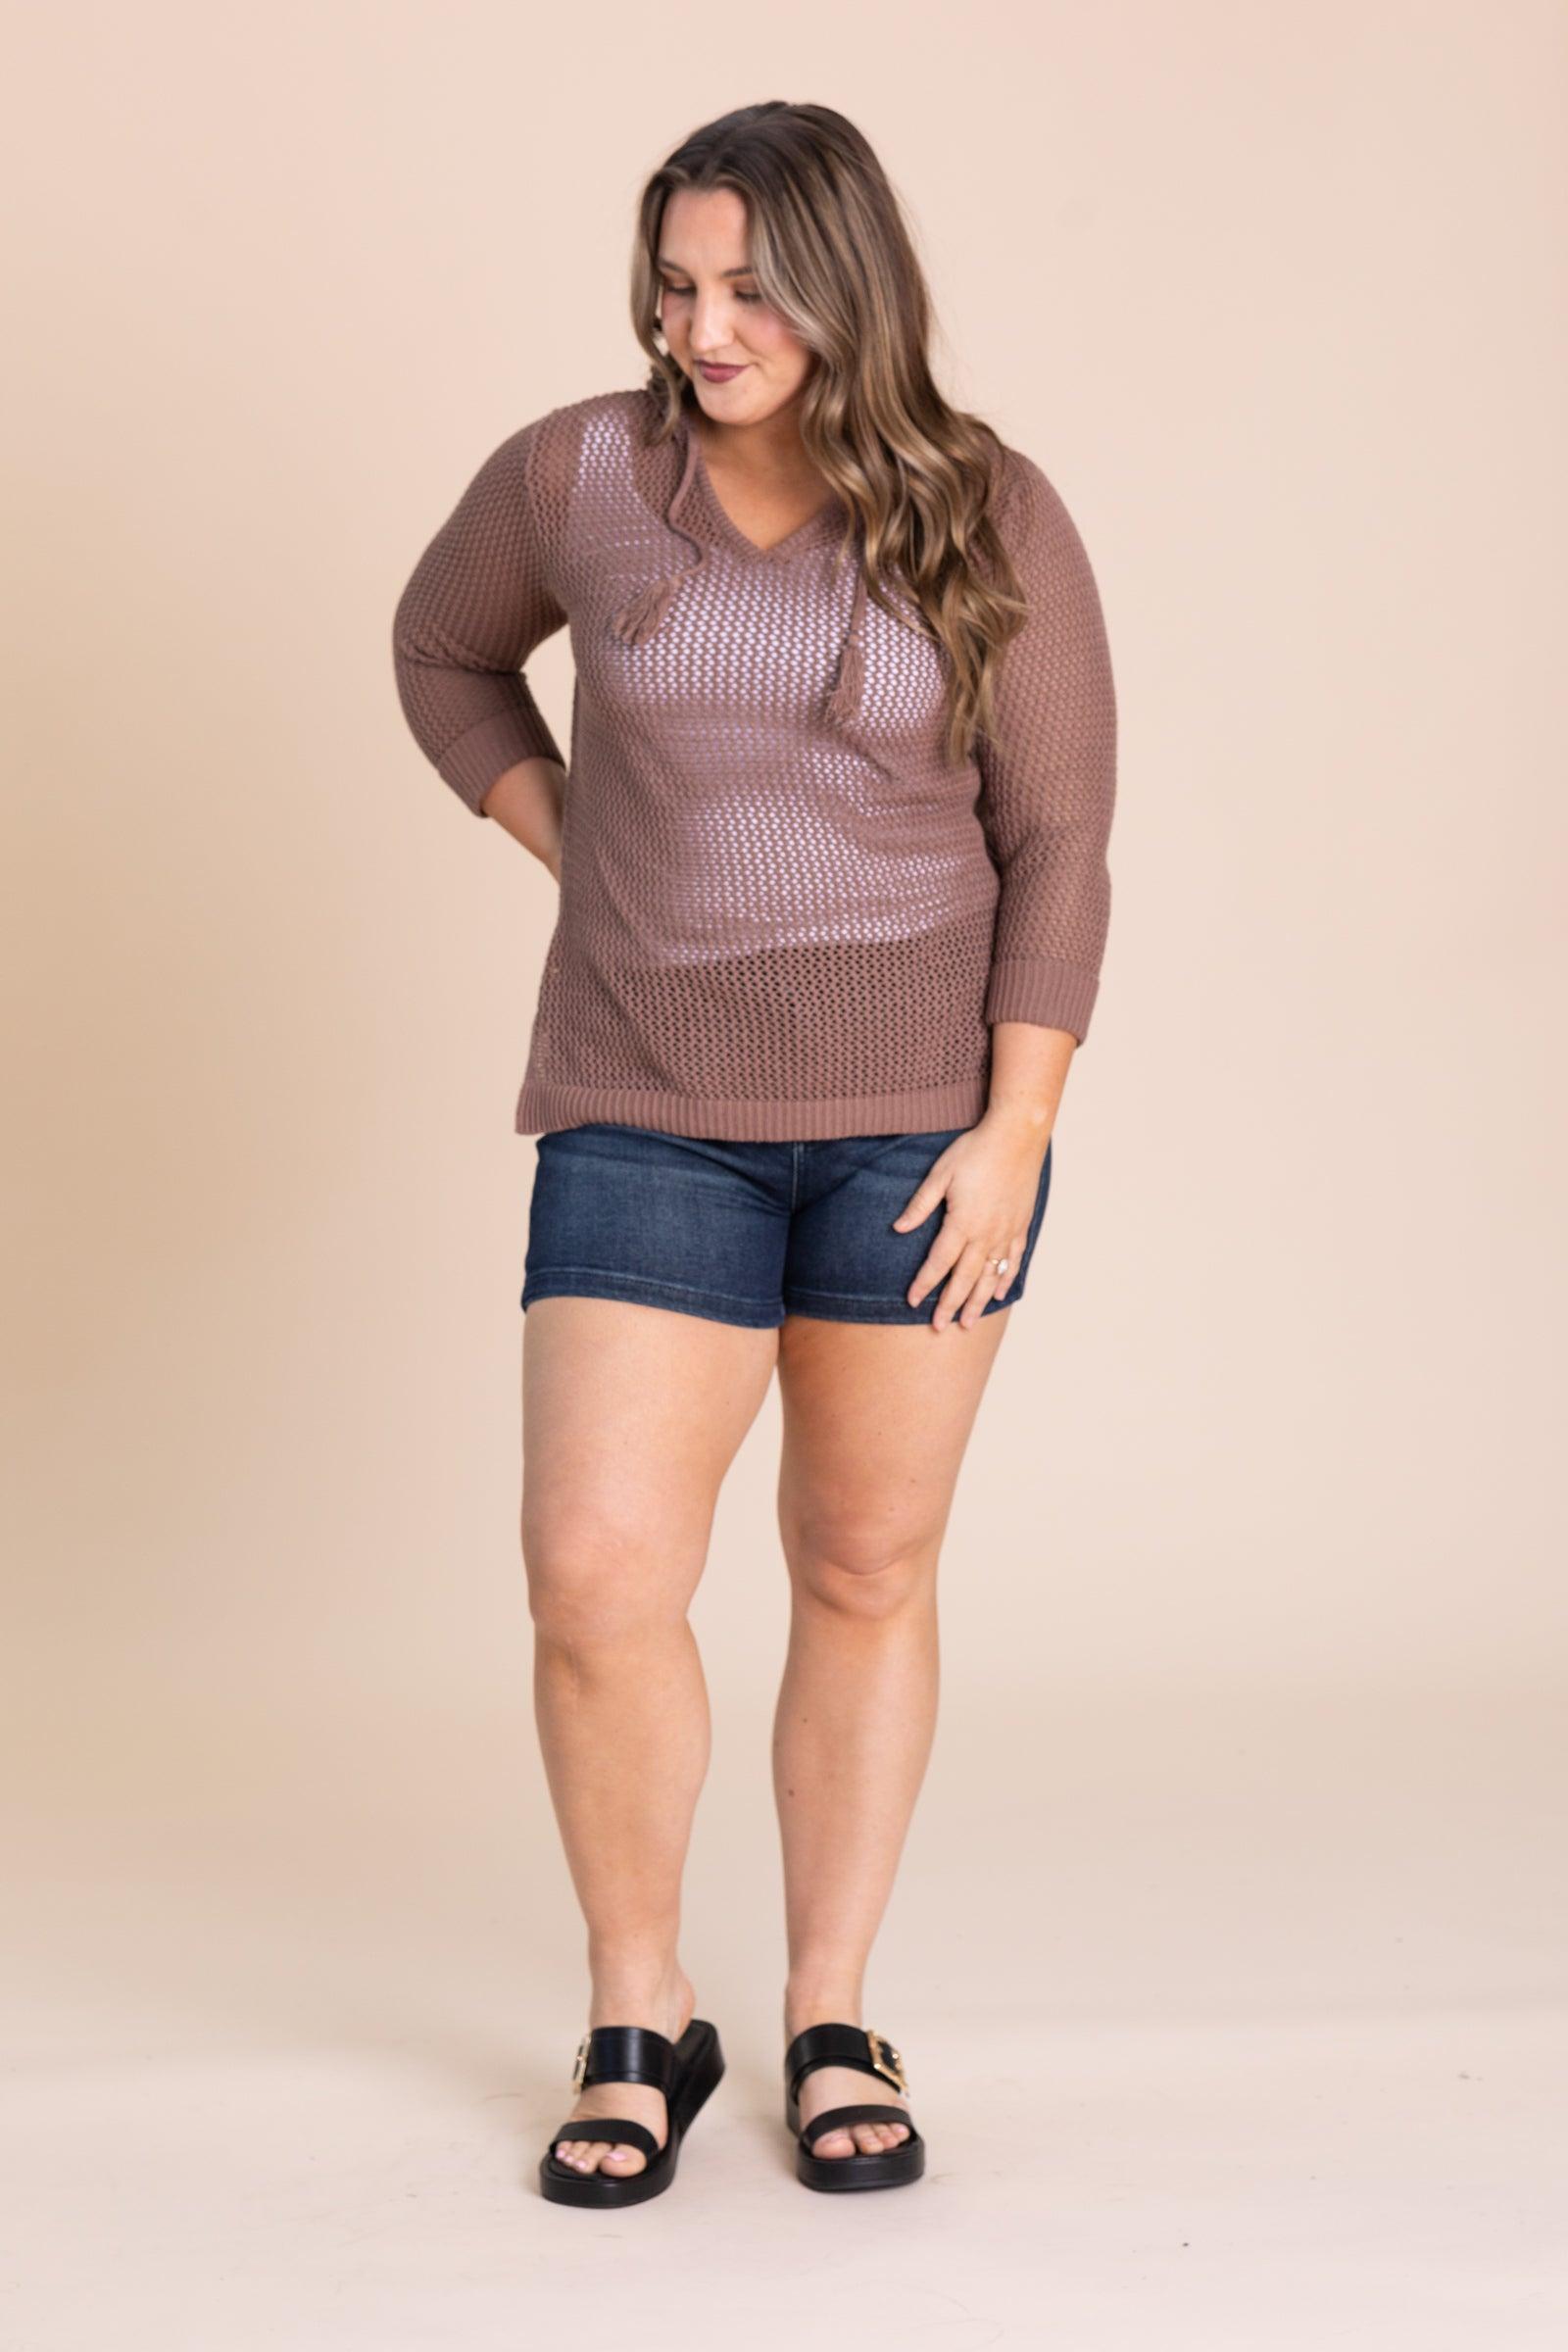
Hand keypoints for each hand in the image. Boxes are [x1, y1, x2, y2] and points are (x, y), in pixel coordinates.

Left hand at [892, 1110, 1050, 1330]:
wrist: (1017, 1136)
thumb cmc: (975, 1151)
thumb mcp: (940, 1174)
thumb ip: (920, 1205)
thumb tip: (898, 1228)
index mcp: (962, 1222)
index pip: (939, 1262)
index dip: (925, 1284)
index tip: (912, 1301)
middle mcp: (986, 1234)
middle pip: (965, 1278)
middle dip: (950, 1304)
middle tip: (939, 1326)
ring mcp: (1006, 1232)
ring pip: (990, 1275)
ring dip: (977, 1301)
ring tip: (968, 1322)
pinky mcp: (1021, 1225)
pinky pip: (1013, 1260)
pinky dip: (1006, 1279)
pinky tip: (999, 1294)